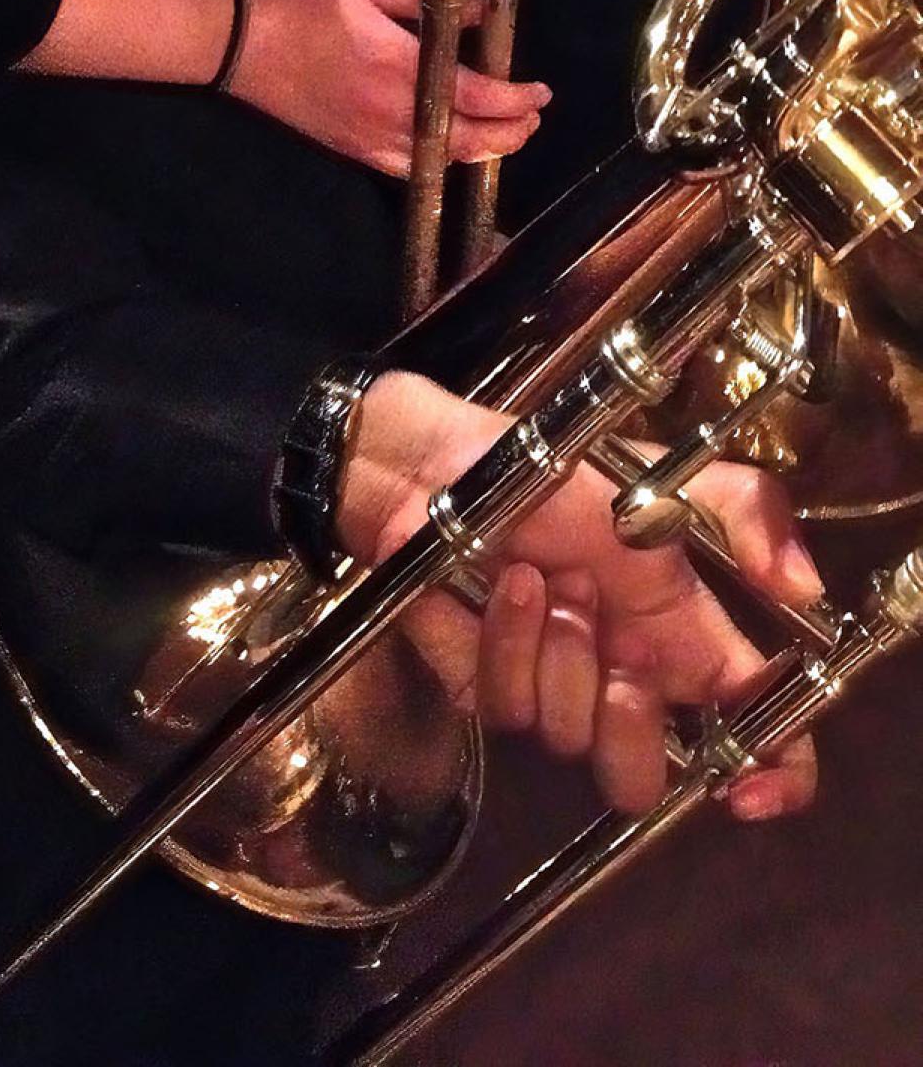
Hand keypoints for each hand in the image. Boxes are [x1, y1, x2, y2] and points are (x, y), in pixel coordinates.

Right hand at [228, 0, 548, 178]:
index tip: (541, 91)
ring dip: (483, 151)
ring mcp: (370, 137)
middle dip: (511, 132)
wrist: (240, 43)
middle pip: (469, 139)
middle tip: (532, 116)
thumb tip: (479, 11)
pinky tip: (452, 152)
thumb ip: (425, 1)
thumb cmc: (301, 5)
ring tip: (506, 134)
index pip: (475, 96)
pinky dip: (440, 164)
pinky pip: (407, 170)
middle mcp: (390, 112)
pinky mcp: (352, 149)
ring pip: (443, 161)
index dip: (516, 99)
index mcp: (397, 66)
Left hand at [336, 373, 821, 822]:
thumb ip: (750, 516)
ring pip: (569, 740)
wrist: (451, 467)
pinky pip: (508, 706)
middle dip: (632, 727)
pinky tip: (509, 587)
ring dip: (564, 653)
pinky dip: (510, 639)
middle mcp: (623, 684)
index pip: (752, 741)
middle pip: (643, 781)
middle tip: (622, 655)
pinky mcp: (487, 688)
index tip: (746, 790)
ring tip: (553, 582)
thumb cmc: (561, 474)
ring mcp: (553, 691)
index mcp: (684, 647)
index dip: (766, 778)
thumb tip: (806, 588)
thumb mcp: (669, 482)